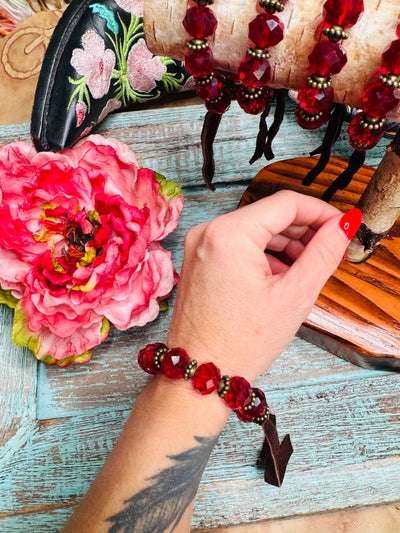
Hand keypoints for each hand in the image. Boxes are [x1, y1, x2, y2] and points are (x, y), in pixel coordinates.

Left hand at [168, 190, 360, 380]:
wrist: (202, 374)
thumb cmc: (240, 343)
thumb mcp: (294, 296)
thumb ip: (323, 253)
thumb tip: (342, 226)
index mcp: (228, 234)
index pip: (286, 203)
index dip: (321, 212)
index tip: (341, 226)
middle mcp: (208, 232)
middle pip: (269, 215)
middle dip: (303, 231)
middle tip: (328, 251)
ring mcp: (199, 245)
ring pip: (254, 230)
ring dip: (284, 244)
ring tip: (305, 269)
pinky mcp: (198, 260)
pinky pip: (237, 244)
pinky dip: (262, 254)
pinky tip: (279, 277)